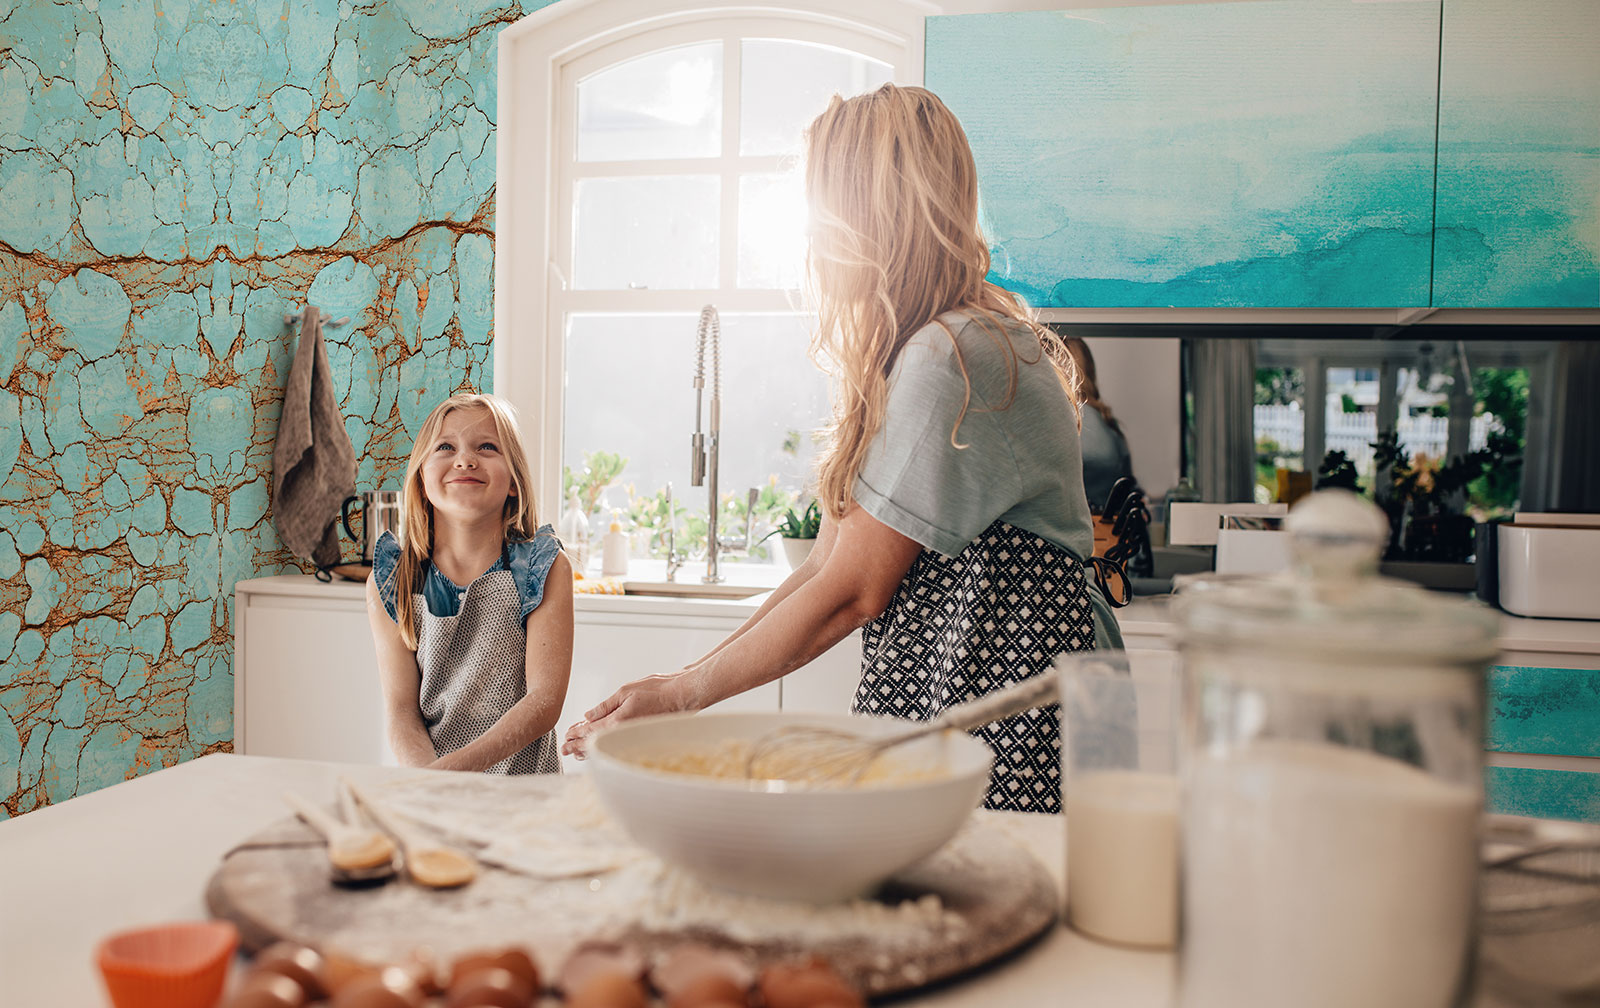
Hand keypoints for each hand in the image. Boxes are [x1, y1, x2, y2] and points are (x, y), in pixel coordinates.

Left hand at [561, 672, 697, 757]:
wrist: (681, 696)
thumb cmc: (657, 691)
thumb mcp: (625, 691)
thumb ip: (605, 706)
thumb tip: (588, 715)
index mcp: (617, 721)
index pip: (589, 732)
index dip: (575, 734)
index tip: (566, 737)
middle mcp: (623, 733)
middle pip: (595, 744)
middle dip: (578, 746)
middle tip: (565, 749)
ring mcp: (631, 736)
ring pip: (606, 746)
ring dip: (590, 748)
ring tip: (577, 751)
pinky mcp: (638, 735)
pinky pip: (617, 743)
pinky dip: (605, 744)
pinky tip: (600, 744)